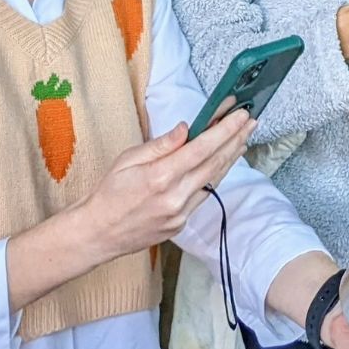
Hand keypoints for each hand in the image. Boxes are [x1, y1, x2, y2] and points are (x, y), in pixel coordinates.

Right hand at [74, 112, 256, 263]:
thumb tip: (186, 129)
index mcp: (160, 176)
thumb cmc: (109, 193)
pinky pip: (204, 195)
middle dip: (235, 139)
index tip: (240, 115)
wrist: (98, 233)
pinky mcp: (182, 224)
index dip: (225, 130)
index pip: (202, 148)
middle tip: (250, 122)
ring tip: (243, 139)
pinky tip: (222, 164)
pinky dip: (215, 176)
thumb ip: (161, 145)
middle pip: (215, 163)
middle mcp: (175, 196)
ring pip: (214, 180)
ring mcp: (180, 213)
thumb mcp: (127, 159)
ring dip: (231, 158)